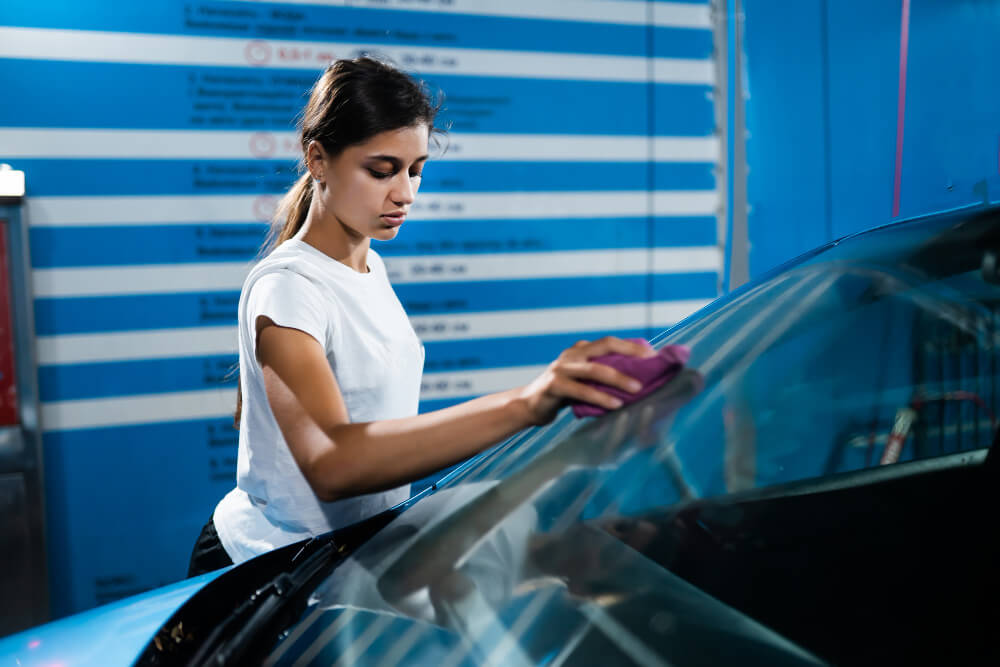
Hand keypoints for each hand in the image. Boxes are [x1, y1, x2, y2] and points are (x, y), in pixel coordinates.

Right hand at [516, 337, 656, 425]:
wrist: (529, 406)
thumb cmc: (563, 395)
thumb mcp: (584, 382)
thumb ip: (602, 377)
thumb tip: (637, 381)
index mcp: (581, 350)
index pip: (610, 342)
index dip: (632, 346)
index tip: (653, 355)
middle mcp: (572, 355)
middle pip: (605, 347)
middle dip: (629, 353)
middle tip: (650, 364)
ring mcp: (561, 368)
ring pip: (594, 369)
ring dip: (618, 379)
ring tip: (637, 389)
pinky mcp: (553, 385)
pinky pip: (580, 390)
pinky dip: (599, 397)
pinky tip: (615, 404)